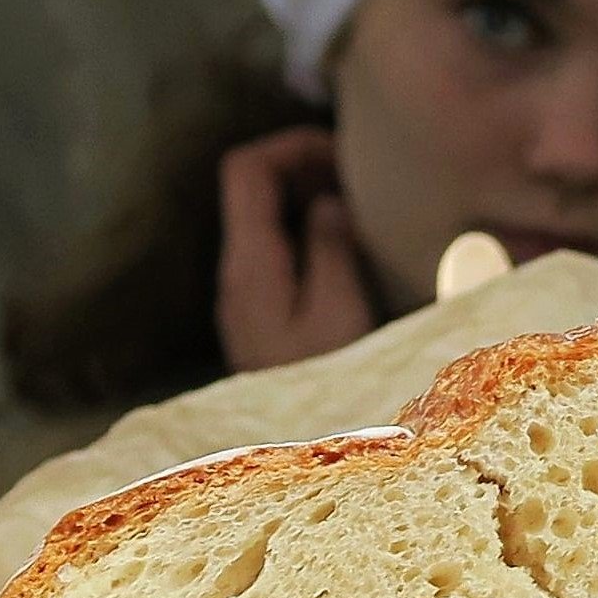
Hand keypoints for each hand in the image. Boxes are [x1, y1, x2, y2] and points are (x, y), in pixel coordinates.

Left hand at [215, 126, 374, 371]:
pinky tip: (348, 247)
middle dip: (304, 167)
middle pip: (253, 189)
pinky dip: (308, 232)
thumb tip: (328, 202)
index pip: (247, 170)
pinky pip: (277, 251)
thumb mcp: (338, 311)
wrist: (287, 452)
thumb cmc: (320, 383)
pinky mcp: (261, 315)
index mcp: (249, 262)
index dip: (291, 145)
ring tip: (361, 203)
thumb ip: (330, 248)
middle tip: (359, 172)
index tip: (342, 151)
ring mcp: (245, 295)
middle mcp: (237, 273)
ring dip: (308, 200)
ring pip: (266, 220)